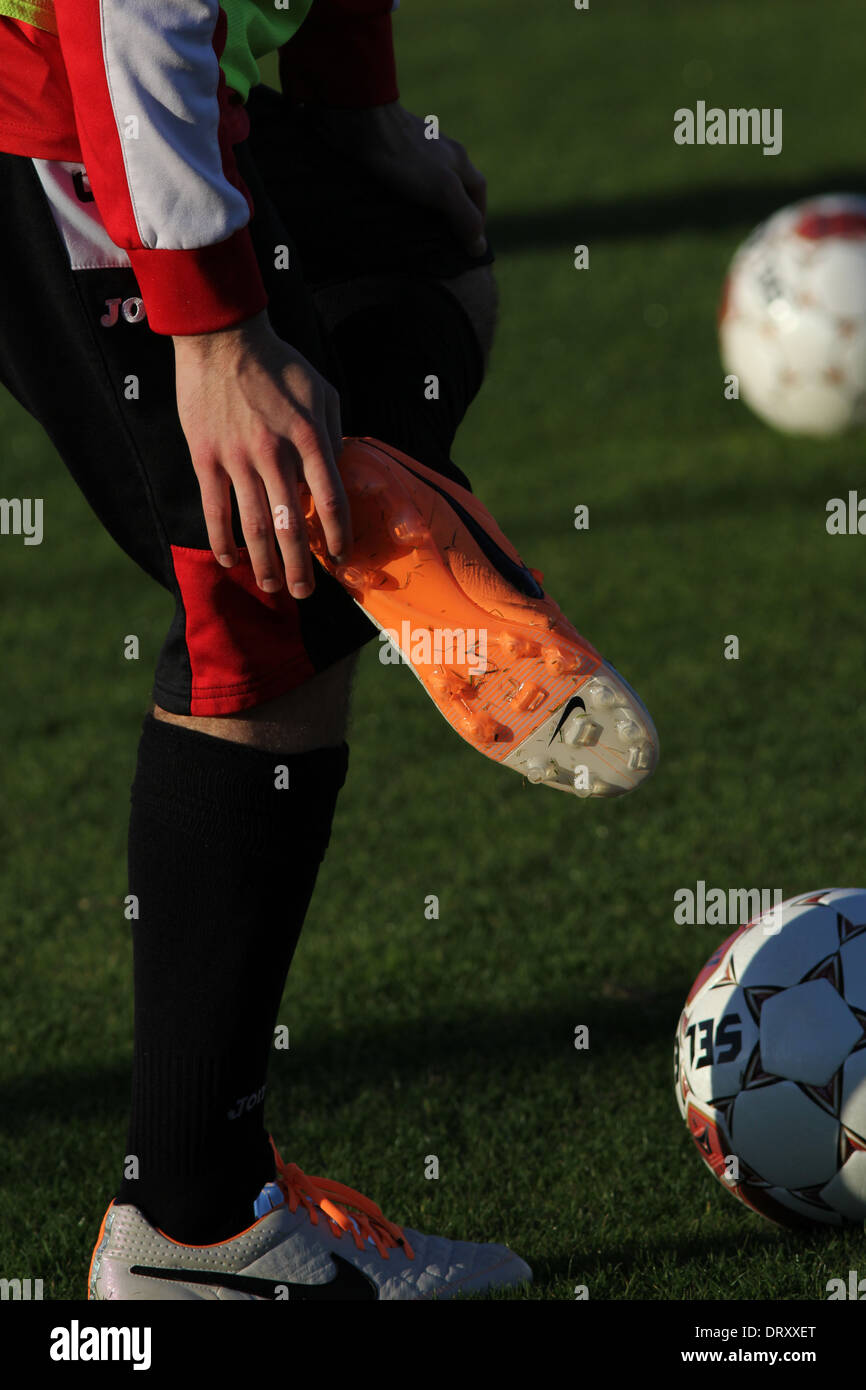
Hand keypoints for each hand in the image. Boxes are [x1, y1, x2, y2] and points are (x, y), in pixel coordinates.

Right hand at [173, 311, 349, 598]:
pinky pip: (215, 510)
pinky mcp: (206, 458)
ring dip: (264, 565)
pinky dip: (222, 542)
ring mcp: (237, 458)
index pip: (331, 500)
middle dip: (300, 567)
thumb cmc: (277, 362)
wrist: (221, 336)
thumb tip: (336, 471)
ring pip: (253, 527)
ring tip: (272, 587)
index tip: (341, 558)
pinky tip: (230, 562)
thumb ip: (332, 432)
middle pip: (291, 526)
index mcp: (309, 437)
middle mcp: (275, 454)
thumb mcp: (321, 390)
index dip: (338, 536)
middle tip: (306, 593)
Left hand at [309, 102, 487, 256]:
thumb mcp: (444, 191)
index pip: (479, 190)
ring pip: (433, 175)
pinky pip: (408, 171)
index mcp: (460, 158)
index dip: (478, 215)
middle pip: (458, 181)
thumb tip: (479, 247)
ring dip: (431, 199)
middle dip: (457, 207)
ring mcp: (418, 145)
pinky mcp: (393, 146)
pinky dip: (409, 188)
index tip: (470, 240)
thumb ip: (465, 216)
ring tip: (420, 223)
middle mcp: (443, 149)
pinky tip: (396, 200)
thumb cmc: (406, 157)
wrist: (365, 122)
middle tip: (445, 235)